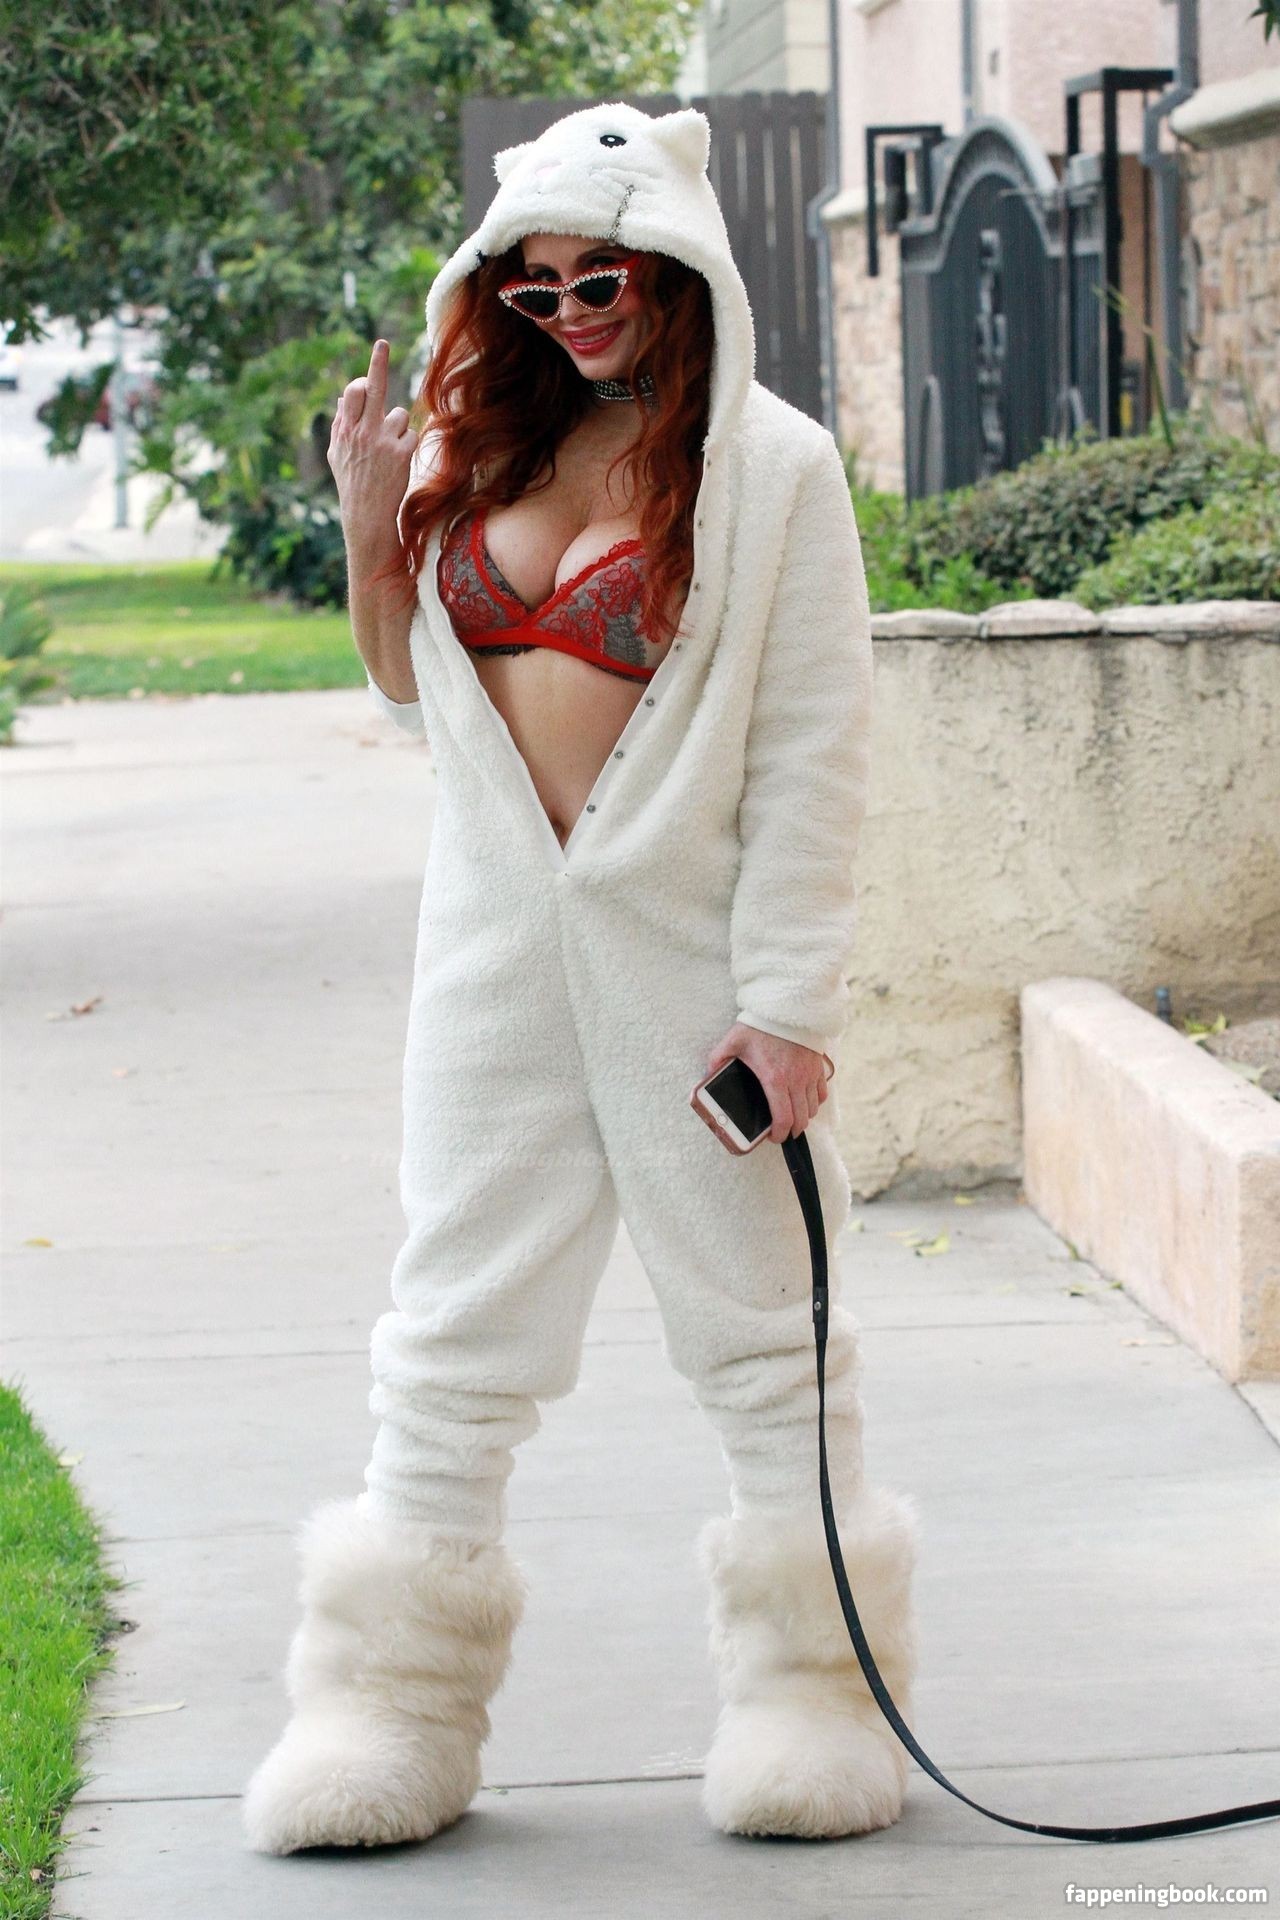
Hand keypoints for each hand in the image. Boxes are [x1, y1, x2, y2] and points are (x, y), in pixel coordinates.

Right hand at [327, 339, 416, 560]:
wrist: (366, 515)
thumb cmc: (353, 484)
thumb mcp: (338, 455)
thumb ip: (341, 425)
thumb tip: (342, 397)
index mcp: (345, 429)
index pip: (353, 392)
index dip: (363, 379)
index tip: (374, 359)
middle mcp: (361, 431)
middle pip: (372, 388)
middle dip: (378, 364)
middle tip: (382, 344)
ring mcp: (381, 441)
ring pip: (401, 415)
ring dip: (400, 429)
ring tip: (390, 451)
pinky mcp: (400, 453)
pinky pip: (412, 435)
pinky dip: (409, 446)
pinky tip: (399, 463)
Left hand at [702, 1022, 829, 1143]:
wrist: (786, 1006)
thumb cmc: (760, 1025)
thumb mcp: (733, 1041)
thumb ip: (717, 1059)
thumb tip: (707, 1074)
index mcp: (775, 1079)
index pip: (783, 1118)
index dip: (780, 1134)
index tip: (774, 1137)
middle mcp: (796, 1080)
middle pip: (801, 1119)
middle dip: (792, 1131)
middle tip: (782, 1131)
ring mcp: (809, 1074)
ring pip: (812, 1109)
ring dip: (803, 1118)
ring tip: (792, 1117)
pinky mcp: (818, 1067)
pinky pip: (821, 1093)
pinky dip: (814, 1103)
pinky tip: (805, 1101)